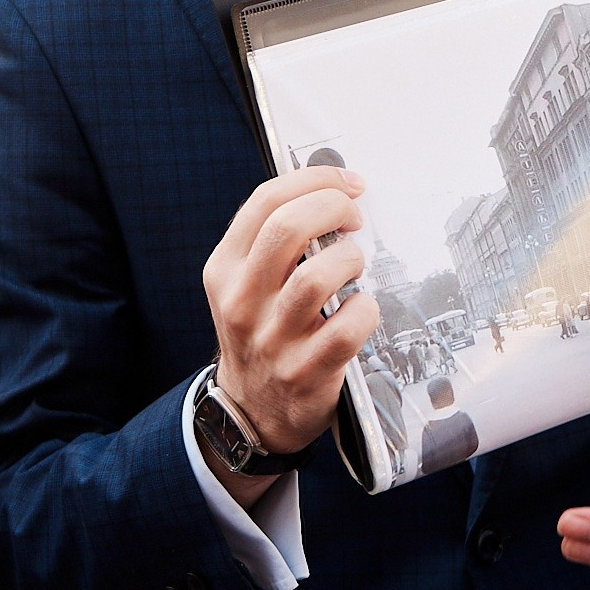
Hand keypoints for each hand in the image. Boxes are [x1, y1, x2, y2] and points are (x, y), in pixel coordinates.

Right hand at [204, 167, 378, 459]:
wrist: (252, 410)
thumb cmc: (261, 329)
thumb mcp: (244, 283)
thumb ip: (274, 240)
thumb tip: (333, 186)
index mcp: (224, 269)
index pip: (265, 201)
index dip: (315, 179)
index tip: (347, 183)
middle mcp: (242, 302)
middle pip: (288, 228)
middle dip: (333, 207)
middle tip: (355, 217)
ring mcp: (272, 340)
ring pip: (317, 276)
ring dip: (350, 259)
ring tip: (355, 265)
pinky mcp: (305, 372)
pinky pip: (347, 327)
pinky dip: (365, 309)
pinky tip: (361, 307)